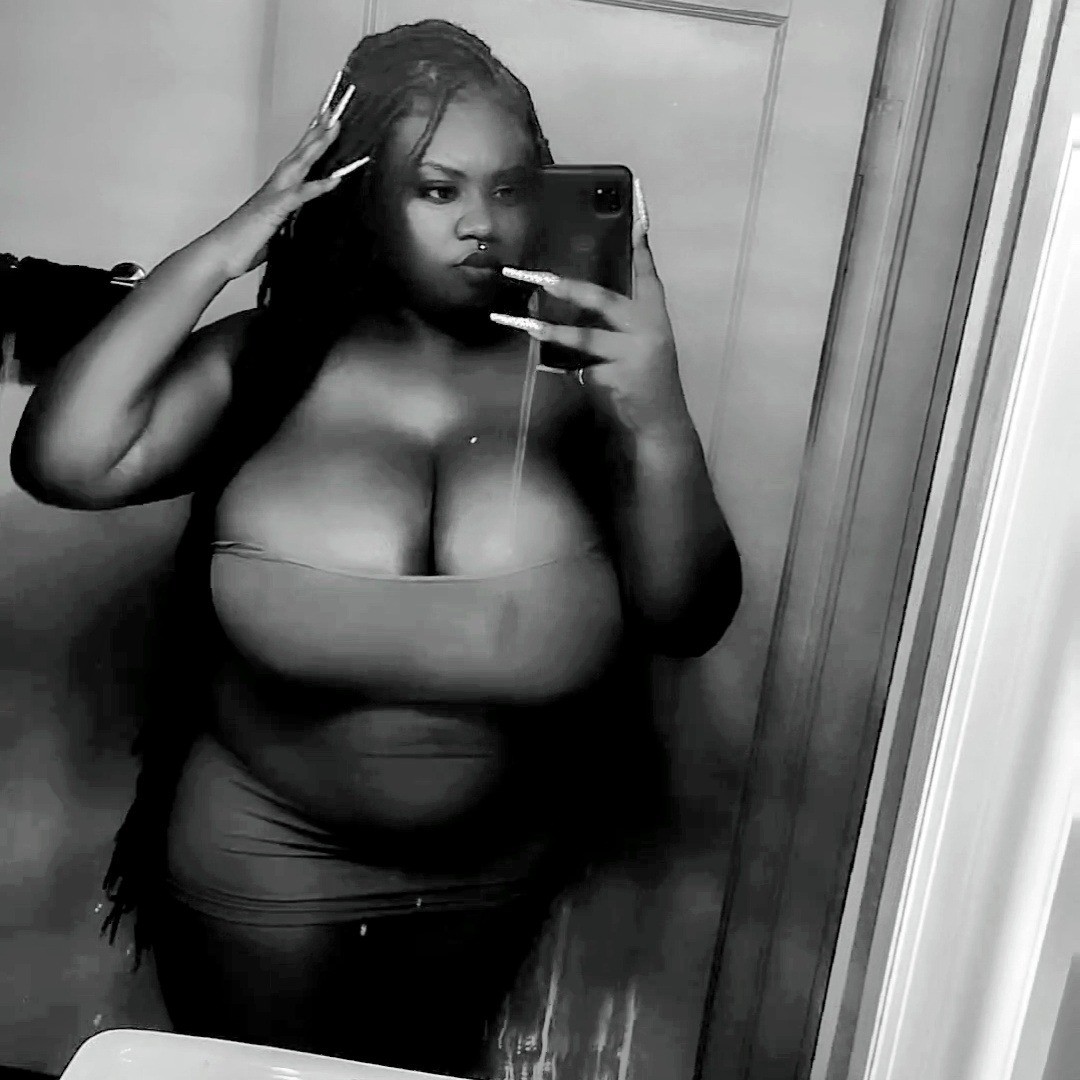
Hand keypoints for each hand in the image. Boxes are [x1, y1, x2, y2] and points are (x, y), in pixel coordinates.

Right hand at [205, 71, 367, 280]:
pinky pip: (301, 194)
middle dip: (317, 131)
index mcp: (278, 189)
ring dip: (317, 145)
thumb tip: (300, 214)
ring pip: (300, 163)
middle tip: (334, 110)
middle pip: (300, 152)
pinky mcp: (275, 209)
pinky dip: (318, 186)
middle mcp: (276, 185)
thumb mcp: (275, 227)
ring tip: (334, 126)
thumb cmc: (246, 242)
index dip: (312, 141)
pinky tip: (334, 179)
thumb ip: (289, 217)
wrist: (222, 253)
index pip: (298, 160)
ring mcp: (275, 194)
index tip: (325, 123)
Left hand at [492, 179, 692, 439]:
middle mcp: (647, 331)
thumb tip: (572, 300)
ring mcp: (631, 356)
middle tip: (542, 279)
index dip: (641, 250)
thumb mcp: (645, 346)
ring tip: (527, 325)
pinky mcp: (615, 379)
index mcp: (655, 318)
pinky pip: (579, 369)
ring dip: (553, 331)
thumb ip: (620, 324)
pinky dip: (562, 368)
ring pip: (584, 338)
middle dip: (571, 289)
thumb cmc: (647, 381)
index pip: (648, 278)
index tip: (637, 222)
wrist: (659, 423)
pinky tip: (545, 366)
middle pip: (604, 301)